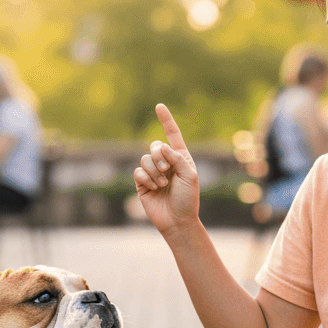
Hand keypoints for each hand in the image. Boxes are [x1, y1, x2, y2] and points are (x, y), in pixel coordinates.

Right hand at [133, 104, 199, 235]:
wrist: (178, 221)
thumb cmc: (188, 199)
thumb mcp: (190, 175)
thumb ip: (177, 158)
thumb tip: (162, 146)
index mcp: (180, 158)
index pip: (172, 135)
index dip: (166, 120)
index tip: (159, 106)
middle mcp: (166, 163)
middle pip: (155, 146)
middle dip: (159, 156)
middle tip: (166, 170)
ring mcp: (153, 173)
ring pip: (145, 159)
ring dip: (154, 171)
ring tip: (162, 184)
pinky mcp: (142, 184)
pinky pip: (138, 172)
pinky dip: (145, 178)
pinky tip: (153, 187)